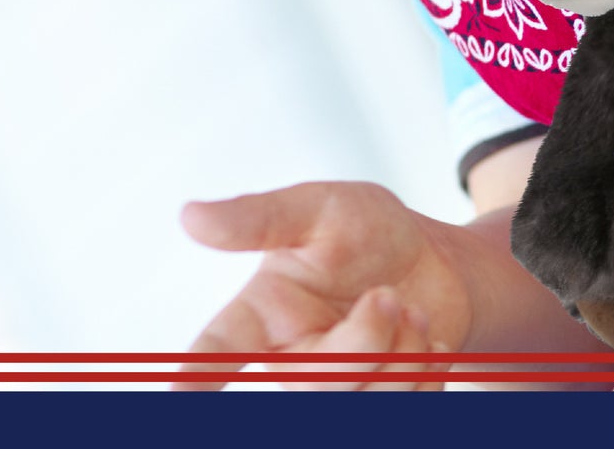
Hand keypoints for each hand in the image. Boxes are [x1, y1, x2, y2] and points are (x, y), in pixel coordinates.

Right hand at [175, 181, 472, 390]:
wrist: (435, 262)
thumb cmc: (366, 234)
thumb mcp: (321, 208)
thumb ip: (261, 217)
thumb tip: (191, 215)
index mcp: (261, 316)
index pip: (217, 350)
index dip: (195, 371)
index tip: (177, 389)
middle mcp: (291, 361)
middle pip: (314, 385)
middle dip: (364, 340)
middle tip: (388, 295)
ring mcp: (336, 390)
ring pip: (366, 401)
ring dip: (404, 350)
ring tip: (409, 312)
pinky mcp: (380, 404)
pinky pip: (409, 405)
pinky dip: (429, 367)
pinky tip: (426, 338)